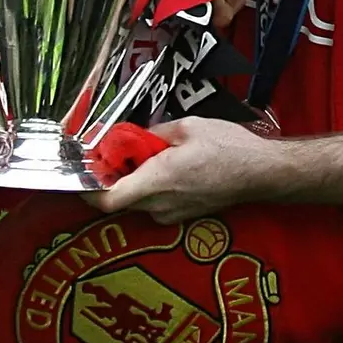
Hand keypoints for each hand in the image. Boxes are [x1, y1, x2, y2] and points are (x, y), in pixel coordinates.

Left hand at [83, 117, 278, 221]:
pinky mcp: (183, 215)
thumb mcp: (186, 127)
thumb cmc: (228, 147)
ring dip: (130, 180)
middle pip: (119, 198)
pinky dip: (147, 185)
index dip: (87, 190)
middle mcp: (162, 204)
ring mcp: (173, 214)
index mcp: (159, 180)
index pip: (110, 199)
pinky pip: (153, 202)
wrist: (262, 173)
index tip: (79, 171)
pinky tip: (159, 163)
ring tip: (139, 152)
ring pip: (136, 200)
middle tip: (111, 150)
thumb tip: (130, 138)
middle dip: (110, 176)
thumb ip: (152, 133)